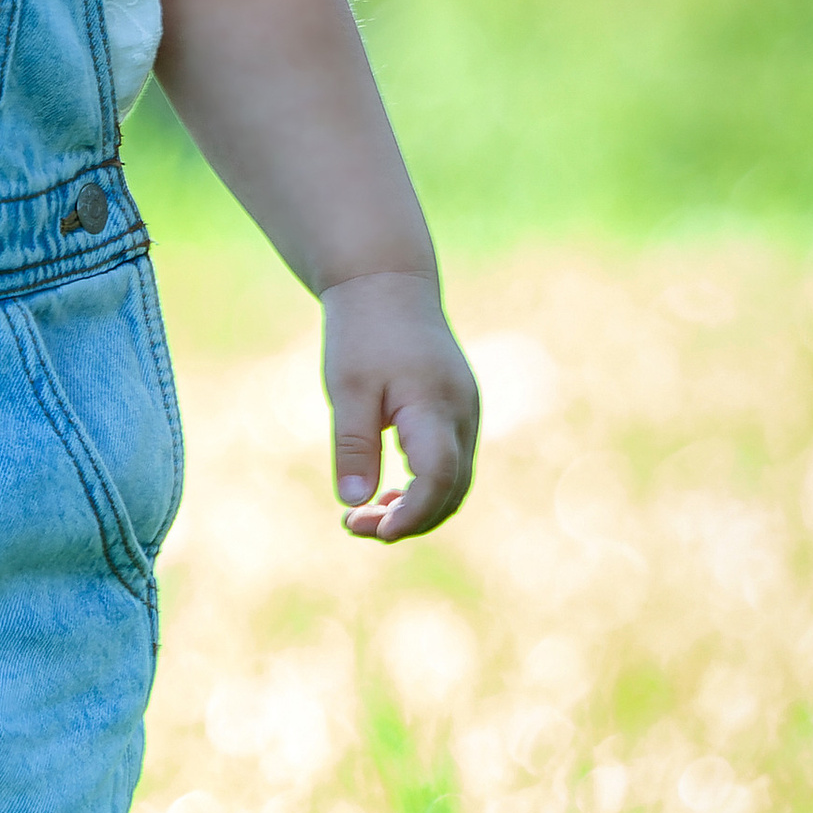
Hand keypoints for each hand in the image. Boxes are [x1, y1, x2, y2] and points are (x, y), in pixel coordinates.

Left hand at [323, 271, 477, 542]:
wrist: (387, 281)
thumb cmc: (363, 331)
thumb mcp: (348, 387)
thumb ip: (353, 444)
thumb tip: (354, 501)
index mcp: (436, 406)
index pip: (439, 479)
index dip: (412, 515)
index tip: (373, 531)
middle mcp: (461, 414)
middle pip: (451, 491)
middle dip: (409, 520)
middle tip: (354, 525)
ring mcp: (464, 412)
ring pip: (454, 482)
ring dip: (416, 508)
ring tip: (363, 516)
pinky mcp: (456, 411)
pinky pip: (450, 463)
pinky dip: (423, 487)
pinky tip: (385, 492)